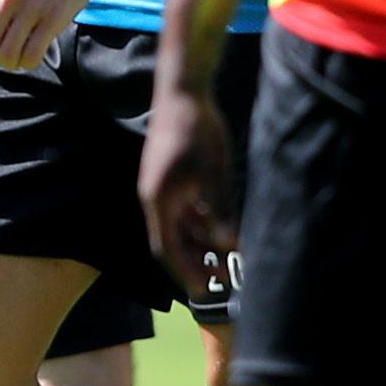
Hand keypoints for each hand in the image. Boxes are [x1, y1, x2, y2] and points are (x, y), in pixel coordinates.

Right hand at [138, 71, 241, 306]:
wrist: (183, 92)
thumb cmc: (197, 131)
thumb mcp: (214, 174)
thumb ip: (220, 212)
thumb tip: (228, 246)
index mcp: (159, 201)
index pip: (167, 250)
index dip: (186, 274)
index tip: (207, 292)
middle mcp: (156, 199)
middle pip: (173, 242)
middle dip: (197, 262)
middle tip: (227, 278)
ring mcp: (162, 188)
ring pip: (180, 226)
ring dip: (201, 243)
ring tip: (229, 255)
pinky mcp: (171, 177)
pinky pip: (183, 210)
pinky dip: (201, 223)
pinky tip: (222, 227)